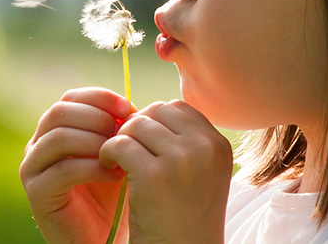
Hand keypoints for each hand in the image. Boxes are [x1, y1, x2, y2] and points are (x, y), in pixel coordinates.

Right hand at [21, 87, 134, 243]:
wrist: (103, 237)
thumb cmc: (112, 195)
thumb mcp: (117, 154)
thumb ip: (116, 129)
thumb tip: (127, 105)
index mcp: (54, 130)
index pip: (70, 98)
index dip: (99, 98)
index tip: (127, 107)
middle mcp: (37, 145)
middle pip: (59, 112)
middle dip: (96, 118)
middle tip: (124, 133)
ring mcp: (32, 169)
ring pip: (58, 137)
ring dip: (95, 142)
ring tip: (120, 155)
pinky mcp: (36, 193)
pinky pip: (62, 170)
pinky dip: (92, 168)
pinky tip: (115, 174)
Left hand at [100, 99, 231, 243]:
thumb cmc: (184, 218)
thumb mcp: (199, 175)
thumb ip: (185, 143)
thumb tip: (150, 111)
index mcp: (219, 145)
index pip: (179, 108)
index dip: (154, 121)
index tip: (143, 143)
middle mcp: (205, 148)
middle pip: (157, 110)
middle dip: (136, 127)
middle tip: (126, 150)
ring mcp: (182, 159)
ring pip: (136, 124)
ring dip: (120, 139)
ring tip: (116, 161)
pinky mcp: (155, 175)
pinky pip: (120, 144)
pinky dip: (108, 153)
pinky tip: (109, 168)